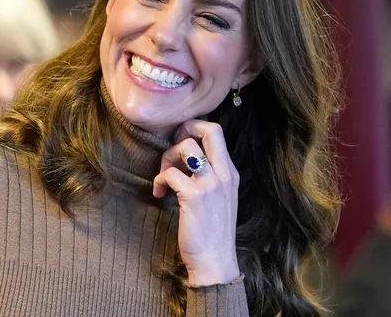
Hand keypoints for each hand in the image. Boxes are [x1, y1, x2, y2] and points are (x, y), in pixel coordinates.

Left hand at [153, 119, 240, 285]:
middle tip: (172, 149)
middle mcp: (225, 175)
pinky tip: (160, 192)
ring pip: (187, 146)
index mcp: (231, 173)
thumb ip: (208, 176)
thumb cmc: (211, 231)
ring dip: (168, 157)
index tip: (179, 144)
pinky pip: (171, 173)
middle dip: (185, 129)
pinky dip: (160, 179)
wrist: (215, 262)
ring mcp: (211, 184)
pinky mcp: (195, 196)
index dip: (193, 129)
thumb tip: (185, 157)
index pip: (217, 133)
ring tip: (164, 176)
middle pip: (210, 130)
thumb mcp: (218, 198)